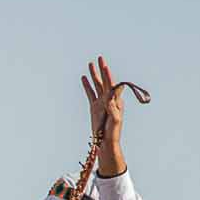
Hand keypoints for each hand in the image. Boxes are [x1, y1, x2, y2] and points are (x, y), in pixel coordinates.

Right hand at [81, 56, 125, 176]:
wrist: (105, 141)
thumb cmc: (113, 132)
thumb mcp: (115, 121)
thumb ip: (114, 109)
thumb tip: (111, 98)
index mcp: (115, 100)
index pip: (111, 85)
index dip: (108, 75)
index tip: (105, 67)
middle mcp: (109, 99)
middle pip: (104, 81)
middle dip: (102, 69)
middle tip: (100, 58)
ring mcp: (101, 102)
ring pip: (96, 85)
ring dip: (94, 74)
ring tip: (90, 64)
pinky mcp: (94, 107)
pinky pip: (90, 93)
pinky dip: (87, 85)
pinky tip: (84, 78)